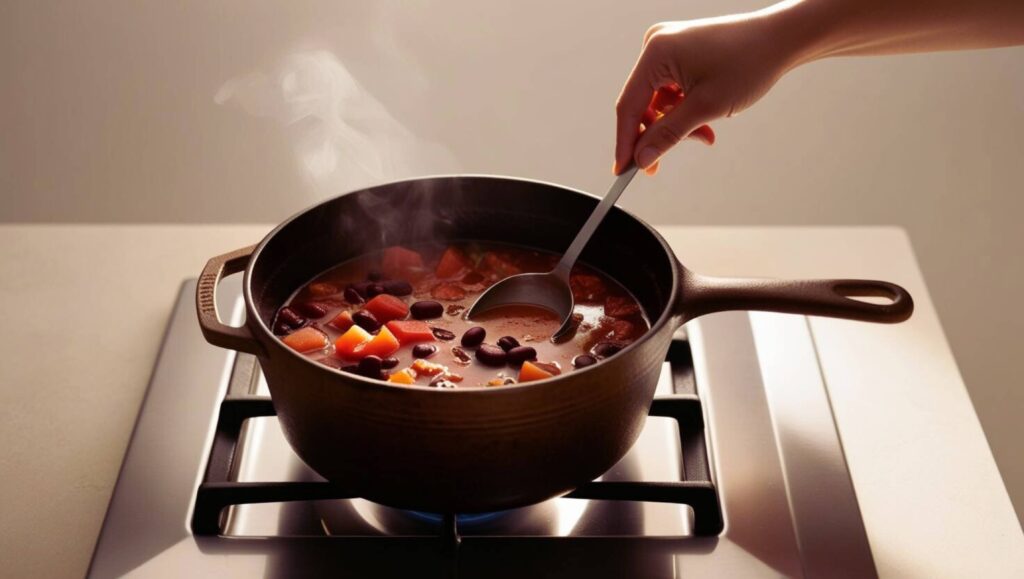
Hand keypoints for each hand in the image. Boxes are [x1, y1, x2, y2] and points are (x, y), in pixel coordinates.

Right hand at [615, 11, 801, 173]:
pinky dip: (685, 109)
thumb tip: (641, 158)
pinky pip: (671, 90)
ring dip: (676, 124)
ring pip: (659, 101)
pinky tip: (706, 121)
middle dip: (657, 133)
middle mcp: (657, 45)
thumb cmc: (750, 62)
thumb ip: (668, 135)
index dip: (625, 142)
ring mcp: (668, 47)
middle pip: (642, 103)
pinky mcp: (681, 52)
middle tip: (659, 165)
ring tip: (705, 135)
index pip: (629, 105)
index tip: (623, 170)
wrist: (782, 39)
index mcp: (656, 52)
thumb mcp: (705, 107)